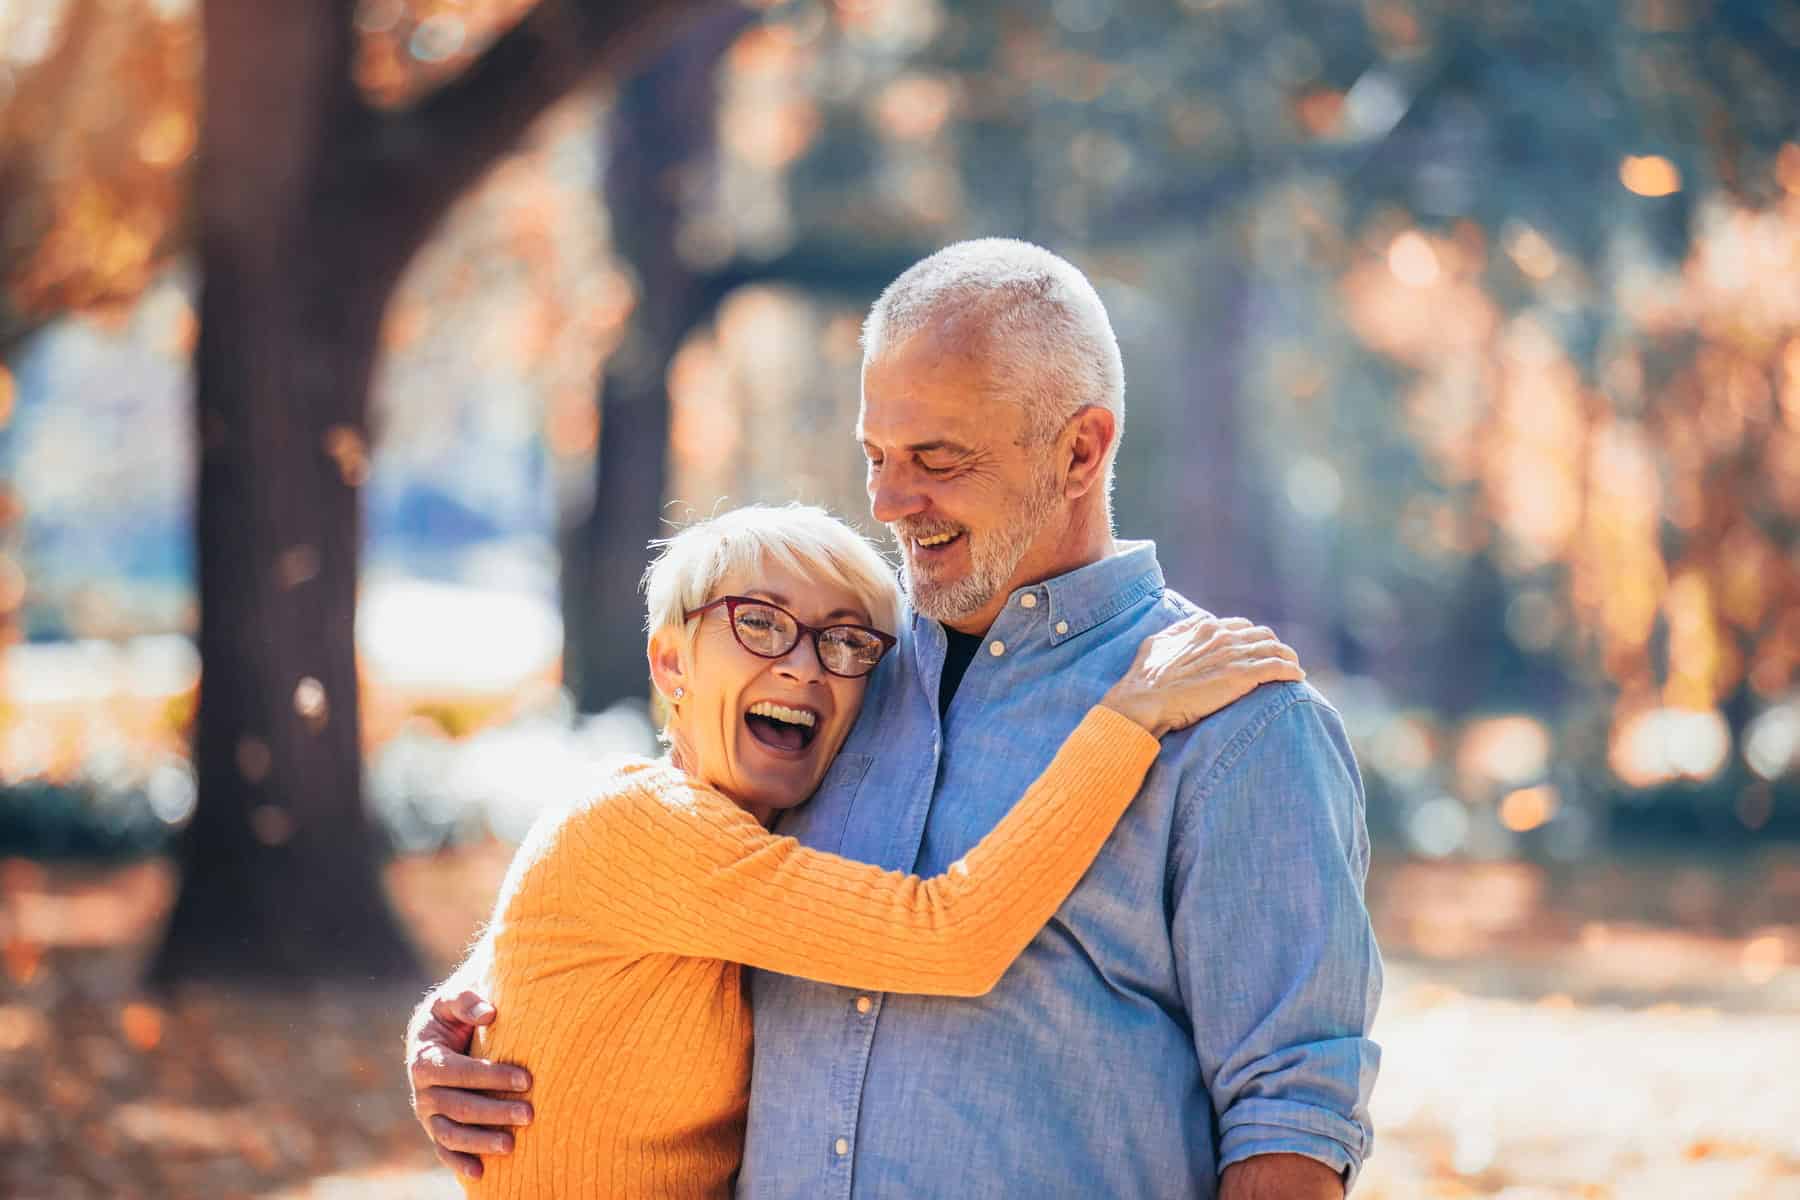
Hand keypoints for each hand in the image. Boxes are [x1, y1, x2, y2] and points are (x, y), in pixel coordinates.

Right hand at [406, 989, 532, 1180]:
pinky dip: (459, 1163)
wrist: (440, 1031)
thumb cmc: (453, 1013)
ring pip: (450, 1134)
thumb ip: (467, 1001)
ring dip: (480, 1142)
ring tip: (511, 1145)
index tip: (526, 1079)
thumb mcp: (454, 999)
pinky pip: (444, 1150)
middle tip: (529, 1114)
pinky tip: (480, 1172)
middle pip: (458, 1106)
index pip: (459, 1072)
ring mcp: (427, 1113)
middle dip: (494, 1112)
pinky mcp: (435, 1127)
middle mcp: (422, 1090)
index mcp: (425, 1058)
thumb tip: (489, 1013)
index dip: (492, 1076)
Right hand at [1100, 614, 1303, 737]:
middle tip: (1279, 660)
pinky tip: (1298, 677)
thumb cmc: (1145, 677)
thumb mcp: (1157, 643)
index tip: (1256, 650)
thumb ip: (1180, 630)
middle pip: (1262, 634)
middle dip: (1274, 646)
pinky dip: (1291, 670)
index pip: (1240, 626)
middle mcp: (1223, 636)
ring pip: (1274, 648)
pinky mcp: (1242, 676)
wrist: (1145, 700)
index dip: (1252, 637)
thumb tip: (1195, 622)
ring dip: (1288, 657)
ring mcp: (1233, 655)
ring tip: (1294, 668)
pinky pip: (1278, 667)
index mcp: (1204, 627)